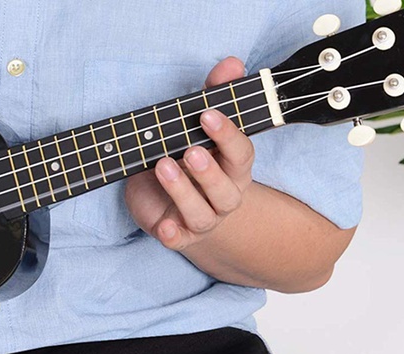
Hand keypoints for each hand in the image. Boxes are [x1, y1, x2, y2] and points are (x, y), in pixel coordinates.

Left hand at [125, 57, 253, 251]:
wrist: (173, 204)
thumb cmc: (188, 160)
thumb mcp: (194, 126)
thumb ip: (212, 95)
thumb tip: (231, 63)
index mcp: (232, 168)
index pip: (241, 153)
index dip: (228, 134)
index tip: (207, 114)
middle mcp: (223, 196)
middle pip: (226, 190)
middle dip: (208, 171)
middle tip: (188, 150)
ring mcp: (202, 218)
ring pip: (202, 214)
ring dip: (183, 192)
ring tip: (162, 167)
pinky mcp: (179, 235)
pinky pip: (178, 240)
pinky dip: (172, 235)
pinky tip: (164, 226)